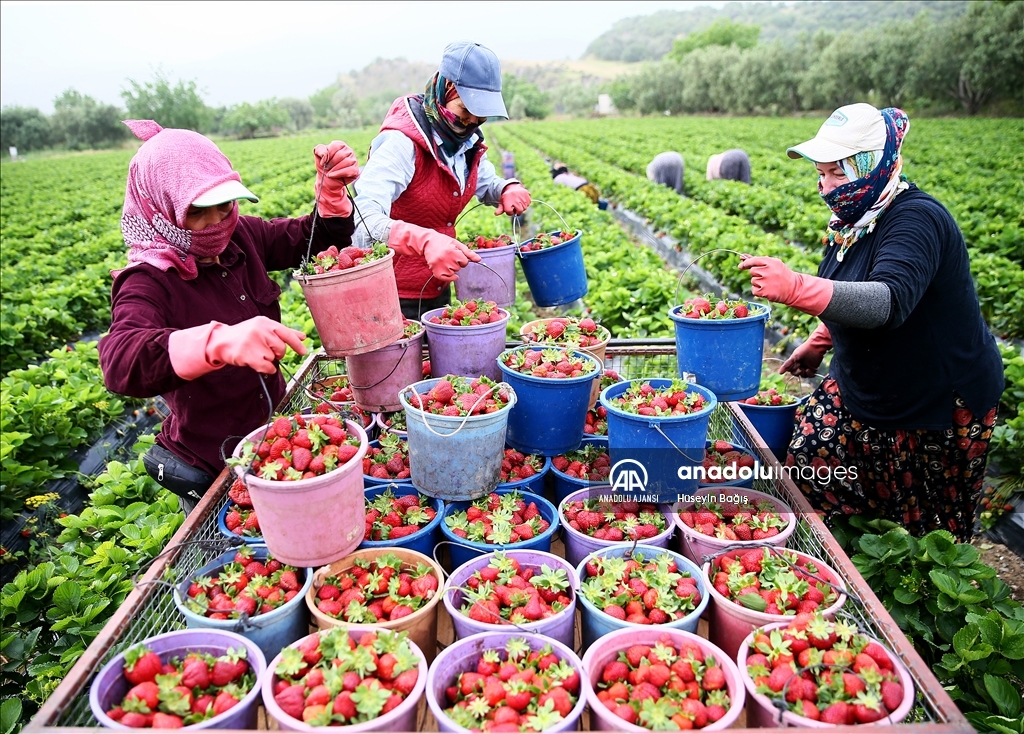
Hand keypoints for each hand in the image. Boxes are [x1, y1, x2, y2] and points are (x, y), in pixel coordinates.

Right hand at [168, 316, 306, 379]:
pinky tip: (254, 362)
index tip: (303, 351)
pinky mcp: (248, 354)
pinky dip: (264, 368)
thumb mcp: (263, 328)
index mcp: (265, 323)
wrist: (221, 341)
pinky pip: (267, 367)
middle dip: (276, 353)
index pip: (286, 333)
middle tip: (265, 350)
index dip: (296, 344)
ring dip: (267, 360)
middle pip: (281, 348)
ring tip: (255, 353)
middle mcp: (260, 330)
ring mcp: (253, 342)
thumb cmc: (245, 335)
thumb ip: (283, 332)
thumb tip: (303, 337)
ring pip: (273, 358)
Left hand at [313, 141, 358, 216]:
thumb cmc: (323, 172)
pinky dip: (340, 173)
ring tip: (330, 174)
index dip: (328, 153)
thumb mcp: (318, 160)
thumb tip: (324, 153)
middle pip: (342, 153)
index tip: (323, 161)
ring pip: (347, 161)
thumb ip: (319, 150)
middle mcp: (349, 153)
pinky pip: (351, 170)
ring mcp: (354, 162)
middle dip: (332, 162)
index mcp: (340, 147)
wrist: (327, 187)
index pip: (337, 145)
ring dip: (335, 169)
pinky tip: (334, 176)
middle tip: (326, 169)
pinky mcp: (356, 172)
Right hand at [387, 221, 480, 281]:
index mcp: (452, 251)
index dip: (461, 258)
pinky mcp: (435, 271)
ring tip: (445, 260)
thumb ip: (468, 252)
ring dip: (452, 269)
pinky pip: (446, 279)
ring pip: (453, 273)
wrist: (427, 241)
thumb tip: (479, 260)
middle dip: (456, 263)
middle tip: (448, 256)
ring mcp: (439, 266)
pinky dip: (449, 278)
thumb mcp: (457, 244)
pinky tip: (449, 273)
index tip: (455, 253)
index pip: (464, 261)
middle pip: (459, 268)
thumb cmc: (444, 242)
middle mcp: (445, 259)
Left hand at [495, 183, 530, 215]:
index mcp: (508, 202)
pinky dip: (526, 202)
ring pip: (525, 208)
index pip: (510, 213)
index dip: (509, 212)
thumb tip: (496, 214)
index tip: (509, 208)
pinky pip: (529, 203)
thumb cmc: (507, 197)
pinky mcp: (527, 195)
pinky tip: (522, 199)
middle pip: (520, 211)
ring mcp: (522, 197)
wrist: (512, 186)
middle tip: (515, 206)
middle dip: (517, 211)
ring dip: (522, 207)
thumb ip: (500, 209)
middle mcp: (516, 200)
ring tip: (518, 202)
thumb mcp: (502, 202)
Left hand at [738, 256, 832, 315]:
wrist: (793, 288)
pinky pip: (754, 290)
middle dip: (757, 274)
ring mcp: (765, 281)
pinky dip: (758, 291)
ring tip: (770, 284)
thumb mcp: (773, 264)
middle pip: (752, 271)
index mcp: (770, 262)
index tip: (741, 266)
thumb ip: (758, 260)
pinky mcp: (764, 291)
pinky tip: (767, 290)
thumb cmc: (781, 275)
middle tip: (767, 277)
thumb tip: (742, 257)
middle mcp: (767, 271)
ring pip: (753, 281)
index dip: (746, 263)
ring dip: (758, 283)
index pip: (753, 260)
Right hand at [779, 323, 831, 377]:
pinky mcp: (813, 369)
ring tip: (805, 369)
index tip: (793, 367)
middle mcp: (800, 365)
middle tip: (800, 368)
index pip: (790, 370)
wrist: (816, 347)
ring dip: (803, 373)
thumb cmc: (804, 350)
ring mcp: (807, 367)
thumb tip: (779, 372)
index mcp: (795, 361)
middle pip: (796, 373)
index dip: (791, 370)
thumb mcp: (794, 357)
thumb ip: (787, 365)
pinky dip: (809, 374)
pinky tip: (809, 369)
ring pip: (803, 375)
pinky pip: (810, 376)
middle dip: (797, 372)